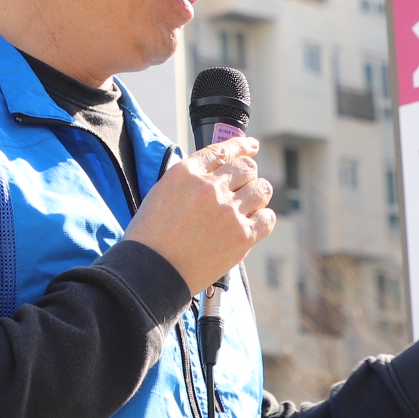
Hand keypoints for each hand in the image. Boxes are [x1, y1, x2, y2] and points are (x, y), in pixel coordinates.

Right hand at [125, 136, 275, 293]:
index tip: (252, 146)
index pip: (222, 150)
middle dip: (247, 176)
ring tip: (246, 207)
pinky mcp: (242, 236)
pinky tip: (252, 223)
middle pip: (247, 168)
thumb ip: (190, 179)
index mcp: (186, 173)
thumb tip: (218, 174)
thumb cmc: (151, 237)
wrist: (152, 271)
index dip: (241, 146)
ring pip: (262, 189)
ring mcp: (228, 211)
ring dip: (256, 196)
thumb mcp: (161, 193)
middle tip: (242, 189)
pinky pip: (267, 217)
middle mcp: (210, 187)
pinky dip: (263, 218)